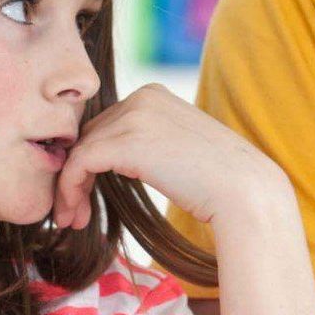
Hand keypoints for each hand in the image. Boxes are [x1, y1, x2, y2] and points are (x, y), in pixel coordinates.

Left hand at [53, 84, 286, 229]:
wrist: (245, 192)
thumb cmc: (217, 182)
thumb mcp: (177, 149)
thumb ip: (147, 144)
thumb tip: (115, 160)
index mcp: (153, 94)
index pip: (106, 126)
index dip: (90, 161)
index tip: (86, 196)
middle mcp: (141, 96)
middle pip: (90, 137)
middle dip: (77, 175)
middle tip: (74, 213)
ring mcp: (134, 116)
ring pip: (80, 151)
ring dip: (70, 188)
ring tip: (72, 219)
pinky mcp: (125, 142)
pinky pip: (79, 164)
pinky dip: (70, 190)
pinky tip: (75, 215)